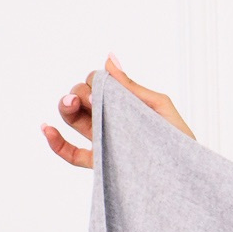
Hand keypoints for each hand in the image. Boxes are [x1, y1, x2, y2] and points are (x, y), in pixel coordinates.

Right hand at [41, 53, 194, 168]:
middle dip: (78, 92)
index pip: (97, 84)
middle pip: (80, 98)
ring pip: (73, 119)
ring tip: (72, 104)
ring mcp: (104, 141)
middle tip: (88, 99)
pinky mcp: (100, 163)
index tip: (102, 90)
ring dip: (65, 106)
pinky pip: (71, 154)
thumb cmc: (179, 140)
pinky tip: (47, 129)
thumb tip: (109, 58)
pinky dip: (55, 141)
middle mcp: (110, 120)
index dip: (94, 82)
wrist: (185, 173)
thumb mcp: (159, 107)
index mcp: (122, 104)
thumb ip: (132, 86)